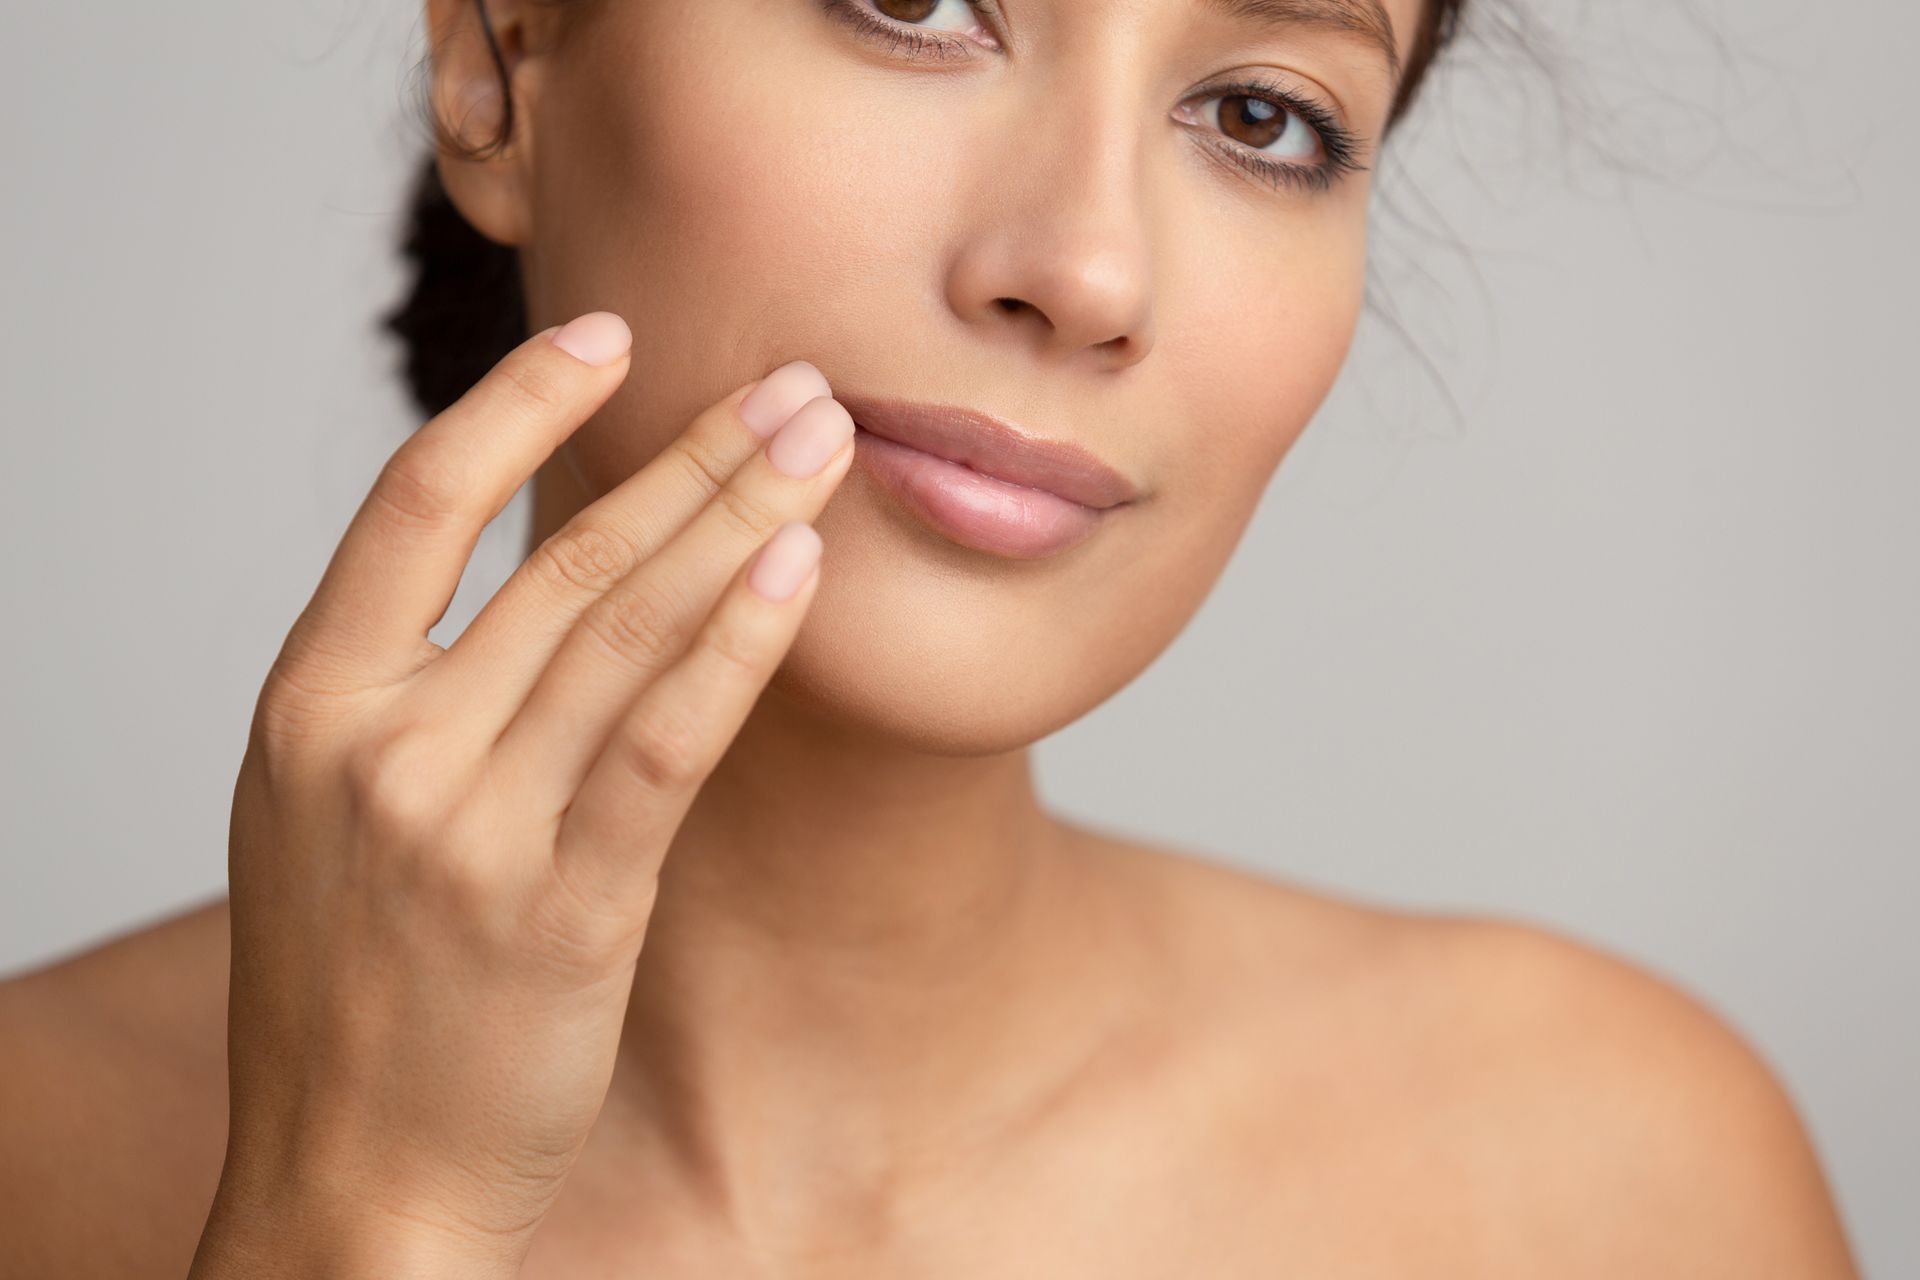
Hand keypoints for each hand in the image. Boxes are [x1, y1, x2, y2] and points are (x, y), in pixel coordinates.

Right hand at [189, 313, 853, 1276]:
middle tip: (792, 380)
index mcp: (306, 707)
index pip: (414, 500)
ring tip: (822, 439)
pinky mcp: (561, 911)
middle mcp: (379, 748)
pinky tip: (801, 571)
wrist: (350, 1187)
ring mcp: (468, 829)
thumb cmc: (349, 995)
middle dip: (692, 452)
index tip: (608, 336)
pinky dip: (738, 648)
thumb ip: (404, 692)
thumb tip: (529, 567)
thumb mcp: (324, 817)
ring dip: (737, 517)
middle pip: (560, 554)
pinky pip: (665, 747)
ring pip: (625, 629)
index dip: (518, 400)